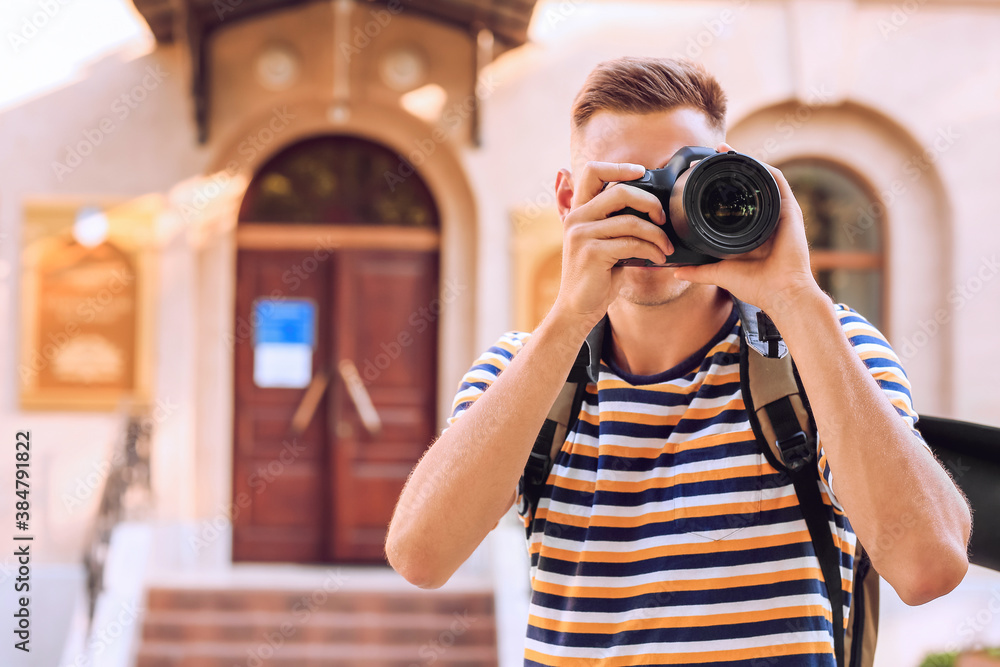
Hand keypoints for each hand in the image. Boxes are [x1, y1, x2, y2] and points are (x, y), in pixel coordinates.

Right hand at [551, 161, 674, 328]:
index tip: (642, 172)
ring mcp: (581, 234)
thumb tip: (651, 207)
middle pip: (620, 191)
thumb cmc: (596, 275)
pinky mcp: (591, 252)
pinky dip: (651, 250)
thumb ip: (616, 222)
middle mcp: (577, 218)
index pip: (592, 171)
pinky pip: (631, 243)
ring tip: (666, 247)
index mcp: (579, 210)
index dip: (619, 167)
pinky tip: (658, 258)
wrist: (577, 308)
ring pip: (631, 221)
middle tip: (663, 218)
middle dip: (650, 202)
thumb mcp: (604, 242)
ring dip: (657, 234)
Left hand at [672, 142, 821, 319]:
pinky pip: (778, 182)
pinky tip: (748, 159)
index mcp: (751, 230)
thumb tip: (675, 270)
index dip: (718, 186)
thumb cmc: (757, 286)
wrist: (782, 293)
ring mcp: (778, 213)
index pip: (734, 201)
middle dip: (729, 168)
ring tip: (724, 150)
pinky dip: (763, 168)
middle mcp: (764, 218)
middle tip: (709, 155)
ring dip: (744, 162)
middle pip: (746, 185)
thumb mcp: (720, 273)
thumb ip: (698, 271)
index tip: (700, 176)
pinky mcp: (789, 211)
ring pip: (760, 178)